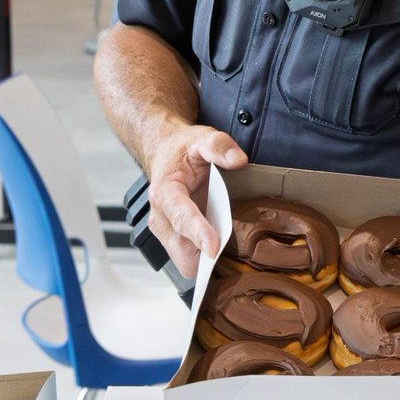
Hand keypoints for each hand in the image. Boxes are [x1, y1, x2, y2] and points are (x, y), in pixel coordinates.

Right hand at [146, 125, 247, 277]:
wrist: (167, 153)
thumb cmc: (184, 149)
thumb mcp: (202, 138)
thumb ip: (219, 146)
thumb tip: (238, 160)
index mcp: (165, 191)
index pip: (181, 217)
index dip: (198, 233)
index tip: (213, 247)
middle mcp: (160, 215)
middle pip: (181, 250)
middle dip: (203, 255)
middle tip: (231, 249)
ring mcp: (165, 230)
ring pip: (184, 260)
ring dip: (205, 259)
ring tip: (228, 247)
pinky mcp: (173, 238)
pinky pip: (188, 259)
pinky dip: (204, 258)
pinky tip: (219, 245)